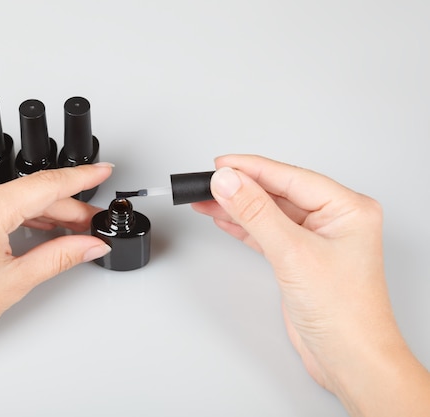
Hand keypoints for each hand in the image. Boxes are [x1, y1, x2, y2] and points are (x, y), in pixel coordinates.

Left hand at [0, 163, 112, 416]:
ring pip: (17, 199)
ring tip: (74, 231)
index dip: (82, 177)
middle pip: (34, 193)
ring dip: (47, 213)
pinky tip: (42, 229)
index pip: (48, 184)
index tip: (103, 171)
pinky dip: (23, 216)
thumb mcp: (14, 282)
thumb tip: (90, 245)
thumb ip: (60, 257)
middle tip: (94, 225)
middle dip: (69, 207)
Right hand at [192, 154, 429, 416]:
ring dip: (237, 207)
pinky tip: (223, 218)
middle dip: (240, 188)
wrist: (348, 359)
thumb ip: (257, 213)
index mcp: (347, 208)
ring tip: (205, 199)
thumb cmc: (344, 313)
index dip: (252, 168)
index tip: (220, 165)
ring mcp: (316, 240)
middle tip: (206, 183)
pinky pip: (266, 233)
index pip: (290, 177)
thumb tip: (229, 182)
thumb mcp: (293, 254)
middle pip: (277, 192)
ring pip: (268, 212)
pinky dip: (244, 227)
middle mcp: (334, 219)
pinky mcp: (300, 259)